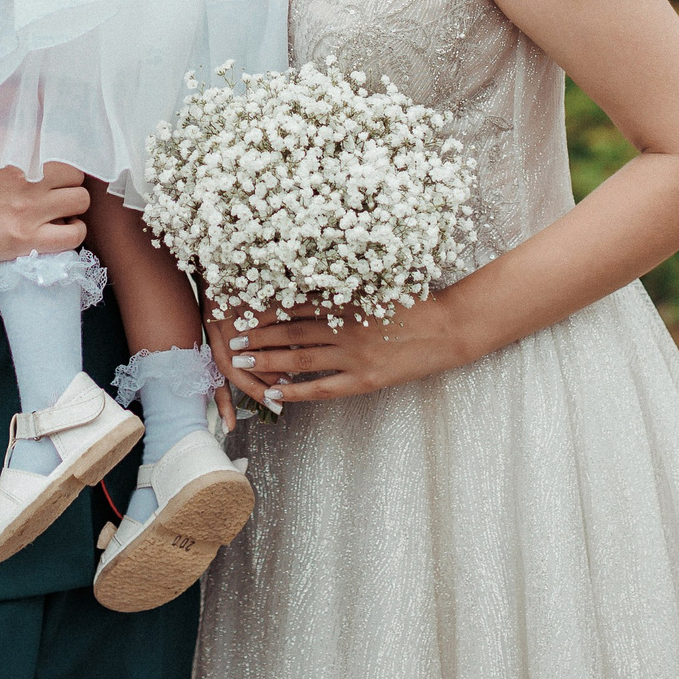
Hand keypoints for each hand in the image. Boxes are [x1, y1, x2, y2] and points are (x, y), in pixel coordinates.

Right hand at [0, 135, 89, 263]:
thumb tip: (23, 90)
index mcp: (18, 148)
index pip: (65, 142)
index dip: (65, 153)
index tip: (59, 161)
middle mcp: (29, 176)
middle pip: (76, 173)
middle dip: (69, 180)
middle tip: (56, 187)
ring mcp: (30, 209)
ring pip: (79, 201)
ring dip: (73, 205)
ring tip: (60, 208)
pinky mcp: (26, 238)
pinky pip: (72, 236)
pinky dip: (73, 232)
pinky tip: (62, 228)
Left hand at [204, 286, 485, 406]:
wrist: (447, 329)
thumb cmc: (413, 304)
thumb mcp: (375, 288)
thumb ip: (344, 290)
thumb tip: (310, 285)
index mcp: (345, 303)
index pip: (295, 306)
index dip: (266, 310)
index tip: (242, 310)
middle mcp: (344, 328)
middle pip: (291, 332)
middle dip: (258, 336)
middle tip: (231, 339)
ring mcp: (353, 356)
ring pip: (300, 359)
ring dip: (268, 361)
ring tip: (241, 363)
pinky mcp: (365, 380)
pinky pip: (322, 388)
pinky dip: (297, 390)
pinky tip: (275, 393)